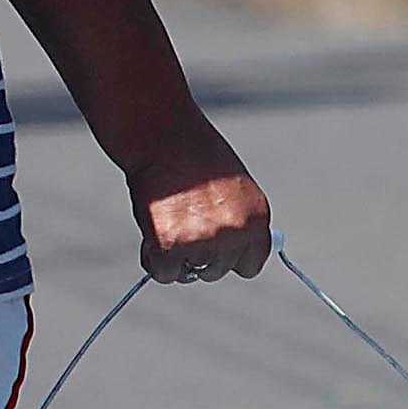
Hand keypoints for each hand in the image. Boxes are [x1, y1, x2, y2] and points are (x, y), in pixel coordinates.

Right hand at [126, 115, 272, 285]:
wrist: (162, 135)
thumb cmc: (193, 153)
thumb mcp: (233, 186)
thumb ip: (237, 220)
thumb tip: (231, 251)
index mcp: (257, 217)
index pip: (251, 263)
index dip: (229, 258)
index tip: (214, 251)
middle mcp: (236, 233)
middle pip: (217, 270)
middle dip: (198, 256)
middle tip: (180, 228)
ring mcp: (204, 241)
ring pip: (189, 274)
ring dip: (175, 258)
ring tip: (165, 224)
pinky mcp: (171, 246)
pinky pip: (163, 273)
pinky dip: (152, 259)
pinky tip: (150, 234)